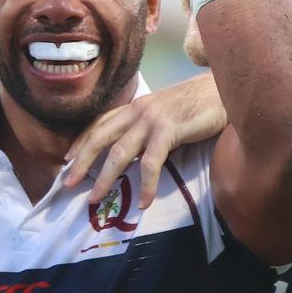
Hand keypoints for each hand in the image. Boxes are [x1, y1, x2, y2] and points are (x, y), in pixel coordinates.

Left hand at [64, 73, 226, 208]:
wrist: (224, 90)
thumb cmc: (198, 105)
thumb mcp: (165, 114)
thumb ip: (148, 129)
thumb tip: (137, 155)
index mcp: (135, 106)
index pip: (100, 123)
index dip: (82, 141)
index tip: (67, 159)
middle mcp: (138, 110)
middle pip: (100, 137)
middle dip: (81, 162)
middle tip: (68, 184)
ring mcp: (151, 120)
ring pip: (119, 153)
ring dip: (105, 179)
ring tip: (95, 200)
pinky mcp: (168, 130)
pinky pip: (151, 163)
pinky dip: (146, 185)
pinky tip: (145, 202)